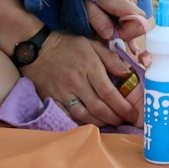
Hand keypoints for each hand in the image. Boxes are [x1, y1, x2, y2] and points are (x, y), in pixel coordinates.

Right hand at [21, 31, 137, 127]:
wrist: (37, 47)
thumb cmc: (68, 45)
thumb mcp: (92, 44)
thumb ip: (111, 59)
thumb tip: (127, 74)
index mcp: (89, 67)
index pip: (109, 92)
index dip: (122, 107)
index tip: (132, 114)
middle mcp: (76, 82)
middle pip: (98, 107)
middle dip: (114, 118)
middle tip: (125, 121)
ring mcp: (62, 92)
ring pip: (83, 115)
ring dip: (100, 122)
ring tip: (111, 122)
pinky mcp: (51, 99)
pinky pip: (67, 116)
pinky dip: (80, 122)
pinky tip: (90, 123)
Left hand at [84, 0, 149, 63]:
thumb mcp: (85, 7)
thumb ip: (98, 21)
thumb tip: (111, 36)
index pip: (138, 20)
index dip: (129, 32)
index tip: (115, 35)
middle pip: (136, 18)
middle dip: (124, 27)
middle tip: (109, 29)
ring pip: (135, 12)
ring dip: (124, 19)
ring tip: (108, 16)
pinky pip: (133, 4)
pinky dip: (125, 11)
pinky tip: (116, 11)